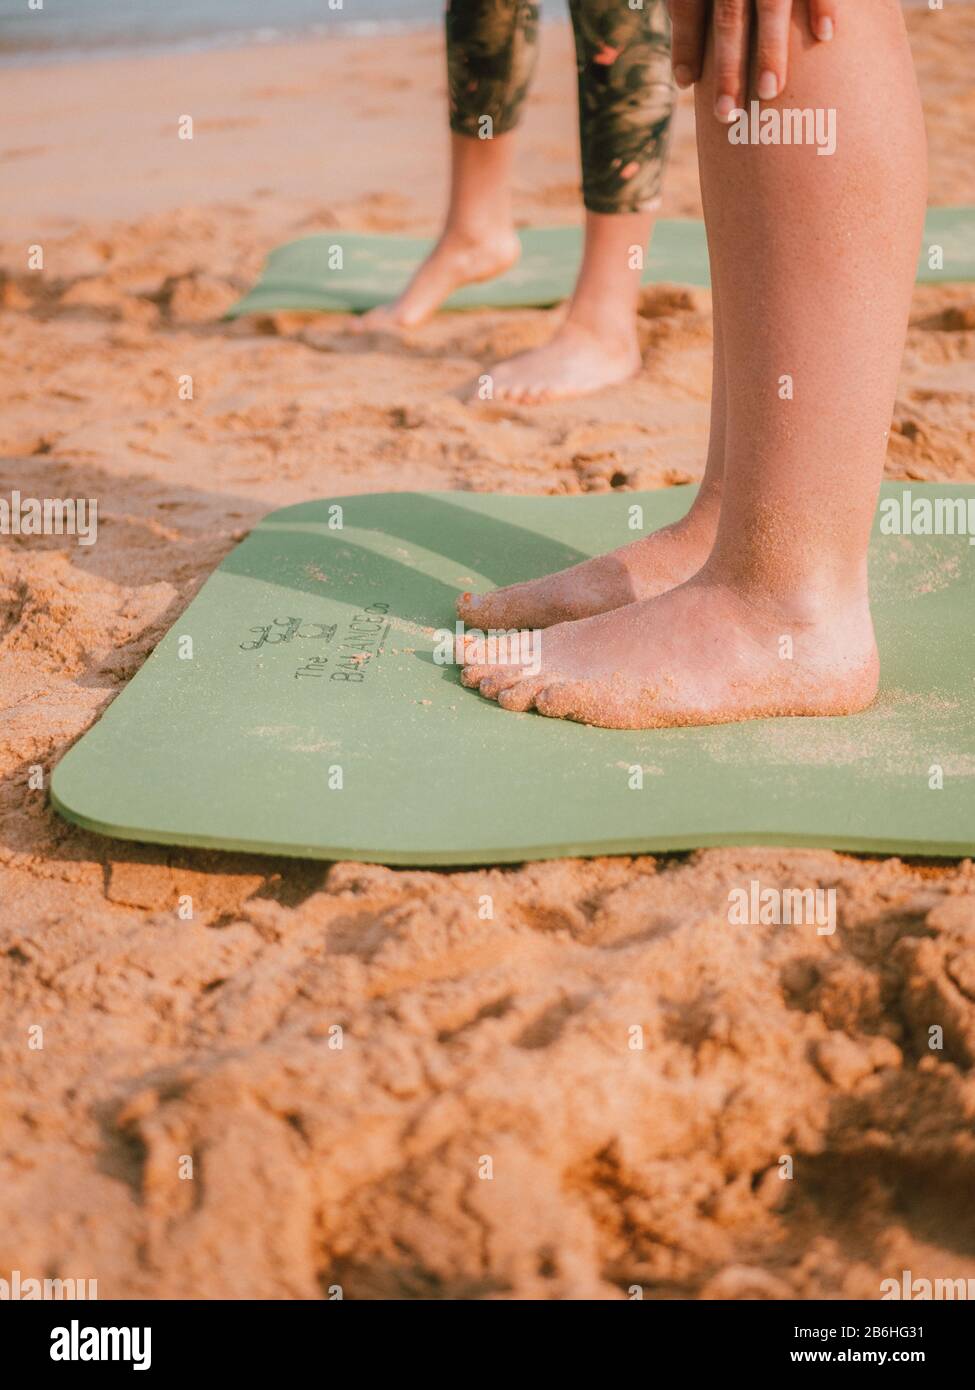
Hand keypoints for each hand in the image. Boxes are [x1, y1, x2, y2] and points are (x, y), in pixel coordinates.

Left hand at [670, 1, 836, 120]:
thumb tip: (685, 67)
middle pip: (729, 15)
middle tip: (724, 114)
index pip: (688, 2)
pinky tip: (826, 36)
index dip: (685, 43)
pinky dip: (822, 4)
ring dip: (769, 49)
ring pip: (771, 2)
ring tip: (769, 92)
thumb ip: (689, 1)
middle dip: (726, 65)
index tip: (685, 82)